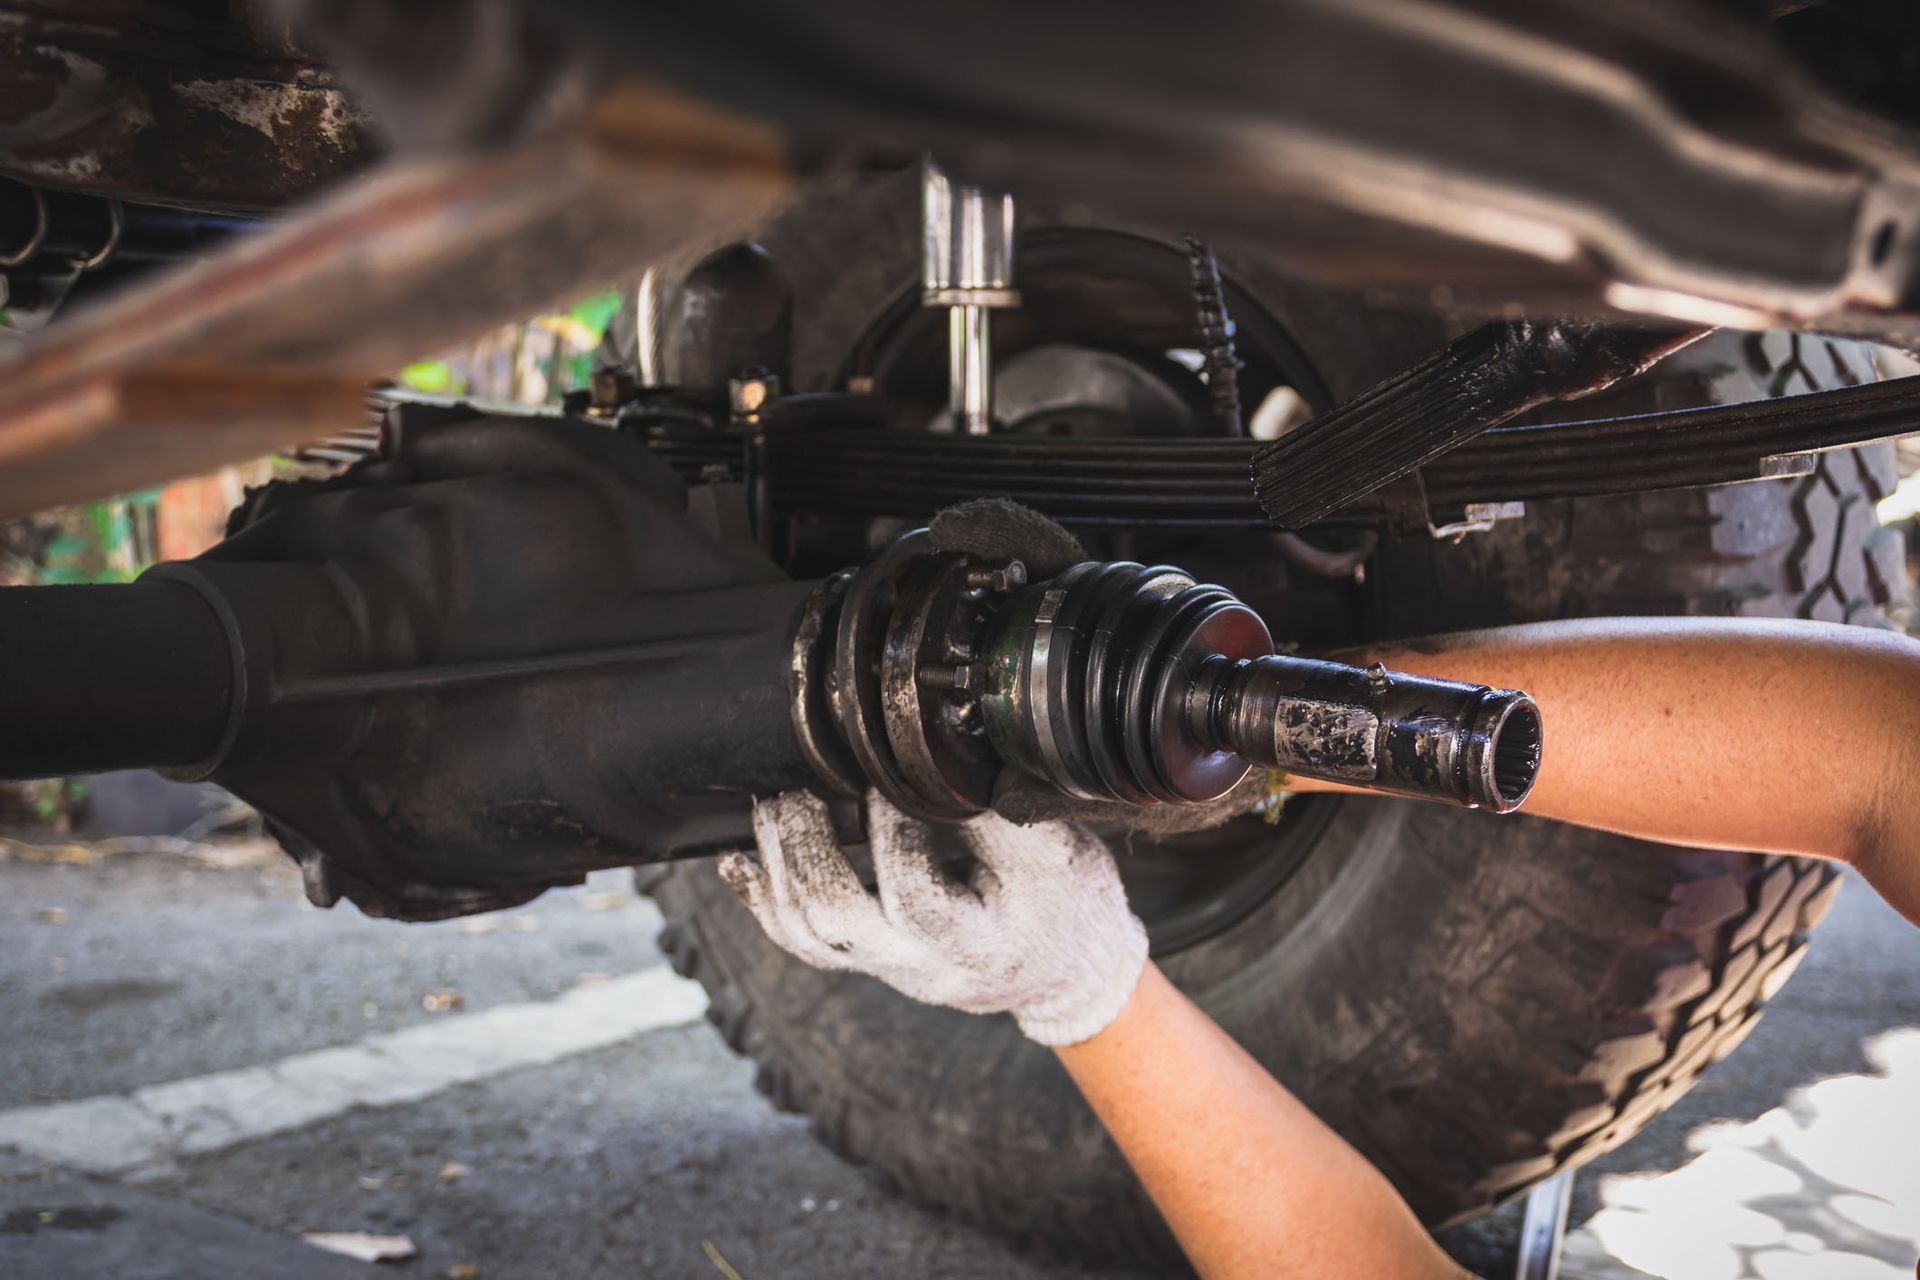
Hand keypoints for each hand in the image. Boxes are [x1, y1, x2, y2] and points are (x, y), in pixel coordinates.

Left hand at [718, 790, 1147, 1045]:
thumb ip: (1000, 812)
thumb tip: (943, 752)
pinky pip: (803, 943)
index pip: (915, 895)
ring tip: (768, 808)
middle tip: (793, 788)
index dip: (891, 834)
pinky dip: (762, 901)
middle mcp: (919, 967)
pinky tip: (739, 861)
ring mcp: (887, 969)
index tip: (880, 770)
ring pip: (808, 937)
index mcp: (974, 944)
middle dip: (803, 850)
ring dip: (775, 870)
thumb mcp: (1057, 856)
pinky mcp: (870, 959)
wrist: (1068, 971)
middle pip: (837, 923)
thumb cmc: (1069, 906)